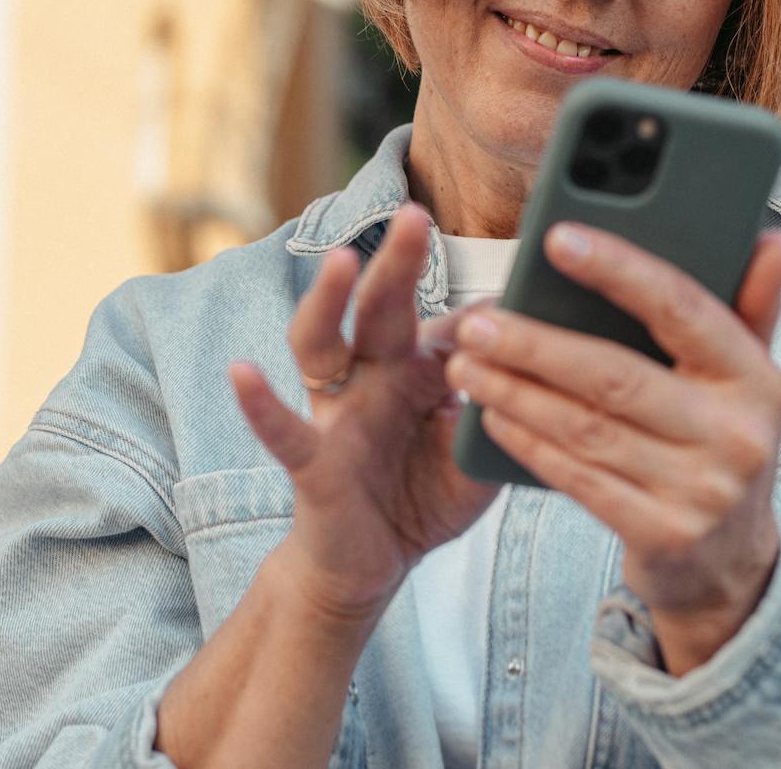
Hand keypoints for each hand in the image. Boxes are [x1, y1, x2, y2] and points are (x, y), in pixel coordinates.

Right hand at [229, 205, 499, 624]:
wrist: (368, 568)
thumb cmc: (425, 498)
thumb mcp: (476, 456)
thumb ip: (501, 414)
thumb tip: (537, 362)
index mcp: (421, 372)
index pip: (452, 325)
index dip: (484, 309)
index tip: (520, 274)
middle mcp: (374, 378)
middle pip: (381, 308)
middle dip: (398, 260)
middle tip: (415, 213)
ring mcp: (337, 413)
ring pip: (322, 344)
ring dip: (329, 300)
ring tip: (342, 261)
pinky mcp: (311, 461)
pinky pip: (283, 428)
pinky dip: (260, 402)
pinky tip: (243, 372)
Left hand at [444, 223, 780, 674]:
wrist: (731, 563)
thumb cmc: (722, 441)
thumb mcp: (748, 378)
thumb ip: (753, 306)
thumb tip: (773, 238)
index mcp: (757, 377)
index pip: (681, 309)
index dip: (618, 270)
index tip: (556, 239)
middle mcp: (736, 434)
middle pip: (616, 376)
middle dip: (536, 345)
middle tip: (477, 321)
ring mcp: (701, 490)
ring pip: (587, 429)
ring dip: (516, 393)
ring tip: (467, 365)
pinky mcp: (662, 534)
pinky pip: (578, 478)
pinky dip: (529, 444)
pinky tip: (493, 418)